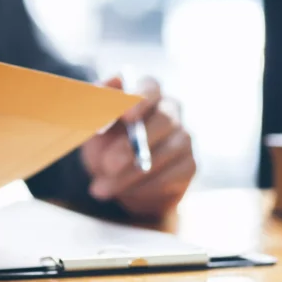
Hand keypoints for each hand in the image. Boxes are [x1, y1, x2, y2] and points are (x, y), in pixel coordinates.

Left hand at [80, 77, 194, 218]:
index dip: (140, 100)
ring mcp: (183, 137)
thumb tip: (103, 92)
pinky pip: (172, 176)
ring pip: (166, 152)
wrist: (116, 179)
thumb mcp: (92, 125)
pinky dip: (144, 187)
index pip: (150, 86)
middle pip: (164, 120)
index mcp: (145, 93)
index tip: (127, 116)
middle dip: (133, 145)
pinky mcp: (189, 165)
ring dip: (131, 173)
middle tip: (108, 164)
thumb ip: (95, 106)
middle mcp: (170, 110)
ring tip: (102, 187)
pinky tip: (123, 194)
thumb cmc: (103, 141)